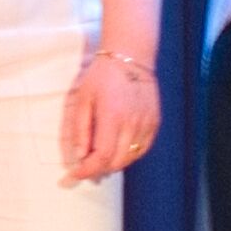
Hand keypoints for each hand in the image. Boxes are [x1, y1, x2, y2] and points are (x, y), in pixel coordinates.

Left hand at [59, 38, 161, 185]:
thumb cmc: (102, 76)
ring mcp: (147, 123)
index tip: (76, 173)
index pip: (102, 156)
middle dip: (99, 169)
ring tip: (101, 158)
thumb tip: (80, 156)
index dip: (88, 170)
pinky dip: (129, 154)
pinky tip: (118, 149)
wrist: (130, 56)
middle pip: (117, 161)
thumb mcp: (83, 99)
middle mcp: (133, 123)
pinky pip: (142, 148)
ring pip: (131, 157)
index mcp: (112, 117)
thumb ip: (80, 130)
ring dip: (114, 163)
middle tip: (86, 167)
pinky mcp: (155, 122)